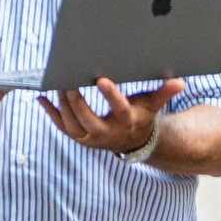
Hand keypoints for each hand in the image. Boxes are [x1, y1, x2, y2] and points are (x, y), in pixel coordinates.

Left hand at [38, 77, 182, 153]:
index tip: (101, 79)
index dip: (110, 95)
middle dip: (76, 101)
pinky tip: (41, 98)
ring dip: (62, 106)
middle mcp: (108, 132)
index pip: (119, 107)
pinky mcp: (79, 138)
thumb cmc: (141, 115)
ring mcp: (91, 138)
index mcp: (127, 120)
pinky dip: (50, 113)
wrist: (132, 140)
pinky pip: (61, 127)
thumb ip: (164, 93)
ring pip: (72, 125)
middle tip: (67, 82)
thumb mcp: (152, 104)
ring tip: (56, 86)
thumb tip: (180, 82)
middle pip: (88, 119)